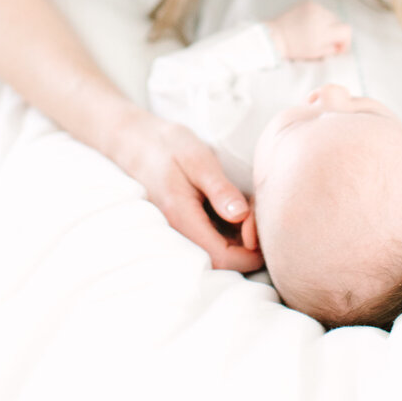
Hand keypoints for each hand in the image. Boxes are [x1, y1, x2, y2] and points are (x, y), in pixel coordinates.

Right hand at [113, 108, 263, 271]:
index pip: (221, 258)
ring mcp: (181, 230)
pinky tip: (237, 205)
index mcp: (181, 218)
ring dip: (240, 237)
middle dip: (248, 245)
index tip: (265, 232)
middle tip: (259, 212)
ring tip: (250, 205)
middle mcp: (179, 232)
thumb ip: (219, 188)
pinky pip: (211, 238)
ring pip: (217, 250)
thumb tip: (241, 216)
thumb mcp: (198, 159)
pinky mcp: (185, 224)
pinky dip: (230, 229)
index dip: (249, 254)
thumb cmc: (167, 145)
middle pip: (221, 259)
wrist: (136, 141)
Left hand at [267, 1, 351, 60]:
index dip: (345, 40)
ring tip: (315, 31)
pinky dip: (318, 17)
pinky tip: (309, 23)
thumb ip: (333, 48)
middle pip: (338, 22)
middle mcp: (320, 16)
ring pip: (330, 15)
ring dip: (327, 23)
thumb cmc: (296, 48)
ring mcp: (314, 7)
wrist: (275, 36)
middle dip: (335, 32)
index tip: (338, 47)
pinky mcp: (307, 3)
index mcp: (323, 30)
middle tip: (326, 40)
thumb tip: (341, 44)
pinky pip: (320, 10)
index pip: (346, 30)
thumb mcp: (317, 53)